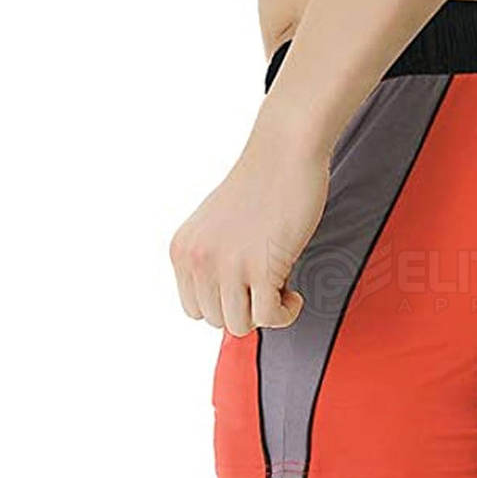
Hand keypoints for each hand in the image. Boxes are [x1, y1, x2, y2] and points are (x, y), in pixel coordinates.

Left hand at [170, 101, 330, 334]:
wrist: (285, 152)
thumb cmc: (262, 185)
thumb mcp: (217, 226)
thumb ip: (213, 260)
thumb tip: (228, 302)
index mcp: (182, 250)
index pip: (194, 309)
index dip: (227, 302)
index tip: (249, 285)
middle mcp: (197, 260)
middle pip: (217, 320)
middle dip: (247, 307)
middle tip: (270, 282)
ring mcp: (227, 265)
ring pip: (240, 324)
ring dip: (267, 313)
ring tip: (282, 287)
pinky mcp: (261, 268)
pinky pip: (269, 317)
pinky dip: (286, 313)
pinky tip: (294, 292)